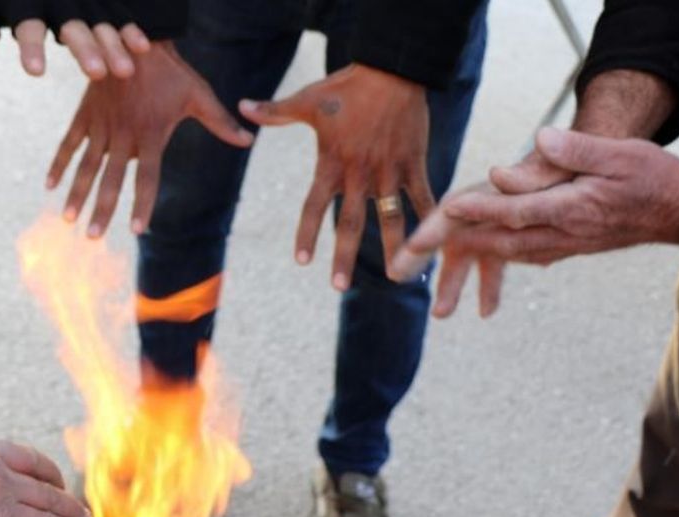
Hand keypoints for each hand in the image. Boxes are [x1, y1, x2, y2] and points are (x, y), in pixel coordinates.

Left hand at [0, 0, 149, 78]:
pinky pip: (118, 12)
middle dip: (85, 48)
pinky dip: (130, 29)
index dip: (32, 47)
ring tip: (124, 72)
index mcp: (25, 1)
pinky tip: (142, 48)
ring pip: (100, 22)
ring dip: (114, 45)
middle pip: (72, 25)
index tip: (35, 72)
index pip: (28, 25)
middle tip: (96, 74)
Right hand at [48, 41, 253, 237]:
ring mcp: (102, 125)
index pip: (147, 178)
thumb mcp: (199, 95)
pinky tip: (49, 186)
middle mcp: (124, 135)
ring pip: (87, 166)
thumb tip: (249, 141)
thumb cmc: (172, 70)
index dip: (142, 204)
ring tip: (68, 219)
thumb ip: (220, 122)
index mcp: (151, 134)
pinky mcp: (86, 114)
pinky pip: (69, 142)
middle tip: (92, 236)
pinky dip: (59, 163)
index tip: (137, 229)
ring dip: (77, 193)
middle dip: (101, 209)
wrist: (134, 37)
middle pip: (112, 180)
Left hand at [240, 64, 431, 290]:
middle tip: (338, 286)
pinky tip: (436, 244)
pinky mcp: (414, 163)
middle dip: (344, 256)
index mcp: (332, 163)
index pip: (314, 205)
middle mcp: (360, 173)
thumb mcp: (308, 100)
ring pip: (391, 218)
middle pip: (350, 223)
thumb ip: (276, 112)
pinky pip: (423, 196)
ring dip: (395, 249)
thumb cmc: (348, 86)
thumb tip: (241, 107)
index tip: (302, 261)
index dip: (307, 233)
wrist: (393, 68)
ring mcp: (389, 170)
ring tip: (397, 277)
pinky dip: (430, 220)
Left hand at [393, 128, 678, 316]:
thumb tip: (538, 141)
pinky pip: (525, 254)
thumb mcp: (620, 153)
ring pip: (508, 251)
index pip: (514, 211)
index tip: (447, 209)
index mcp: (571, 210)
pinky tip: (482, 253)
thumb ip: (577, 149)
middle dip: (457, 244)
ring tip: (436, 256)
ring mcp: (564, 245)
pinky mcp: (568, 247)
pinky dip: (498, 255)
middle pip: (499, 240)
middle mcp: (562, 234)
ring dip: (471, 254)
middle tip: (419, 250)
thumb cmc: (651, 176)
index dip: (479, 210)